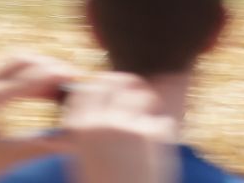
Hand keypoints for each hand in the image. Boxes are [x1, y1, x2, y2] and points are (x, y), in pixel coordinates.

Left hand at [0, 55, 81, 182]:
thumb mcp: (2, 160)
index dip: (56, 75)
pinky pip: (4, 73)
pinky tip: (42, 93)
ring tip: (61, 86)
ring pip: (12, 62)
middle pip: (20, 59)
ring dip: (38, 69)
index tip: (79, 78)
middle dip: (49, 65)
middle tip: (73, 80)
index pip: (27, 77)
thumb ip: (38, 147)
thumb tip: (71, 140)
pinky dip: (25, 78)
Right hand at [59, 73, 180, 182]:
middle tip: (138, 98)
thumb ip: (88, 136)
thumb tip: (96, 115)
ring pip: (144, 96)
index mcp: (80, 129)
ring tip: (150, 124)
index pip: (89, 87)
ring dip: (149, 106)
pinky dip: (163, 133)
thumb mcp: (82, 164)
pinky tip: (158, 153)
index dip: (102, 87)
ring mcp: (129, 126)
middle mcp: (103, 122)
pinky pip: (163, 123)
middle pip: (118, 81)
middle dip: (129, 86)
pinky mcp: (154, 136)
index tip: (110, 93)